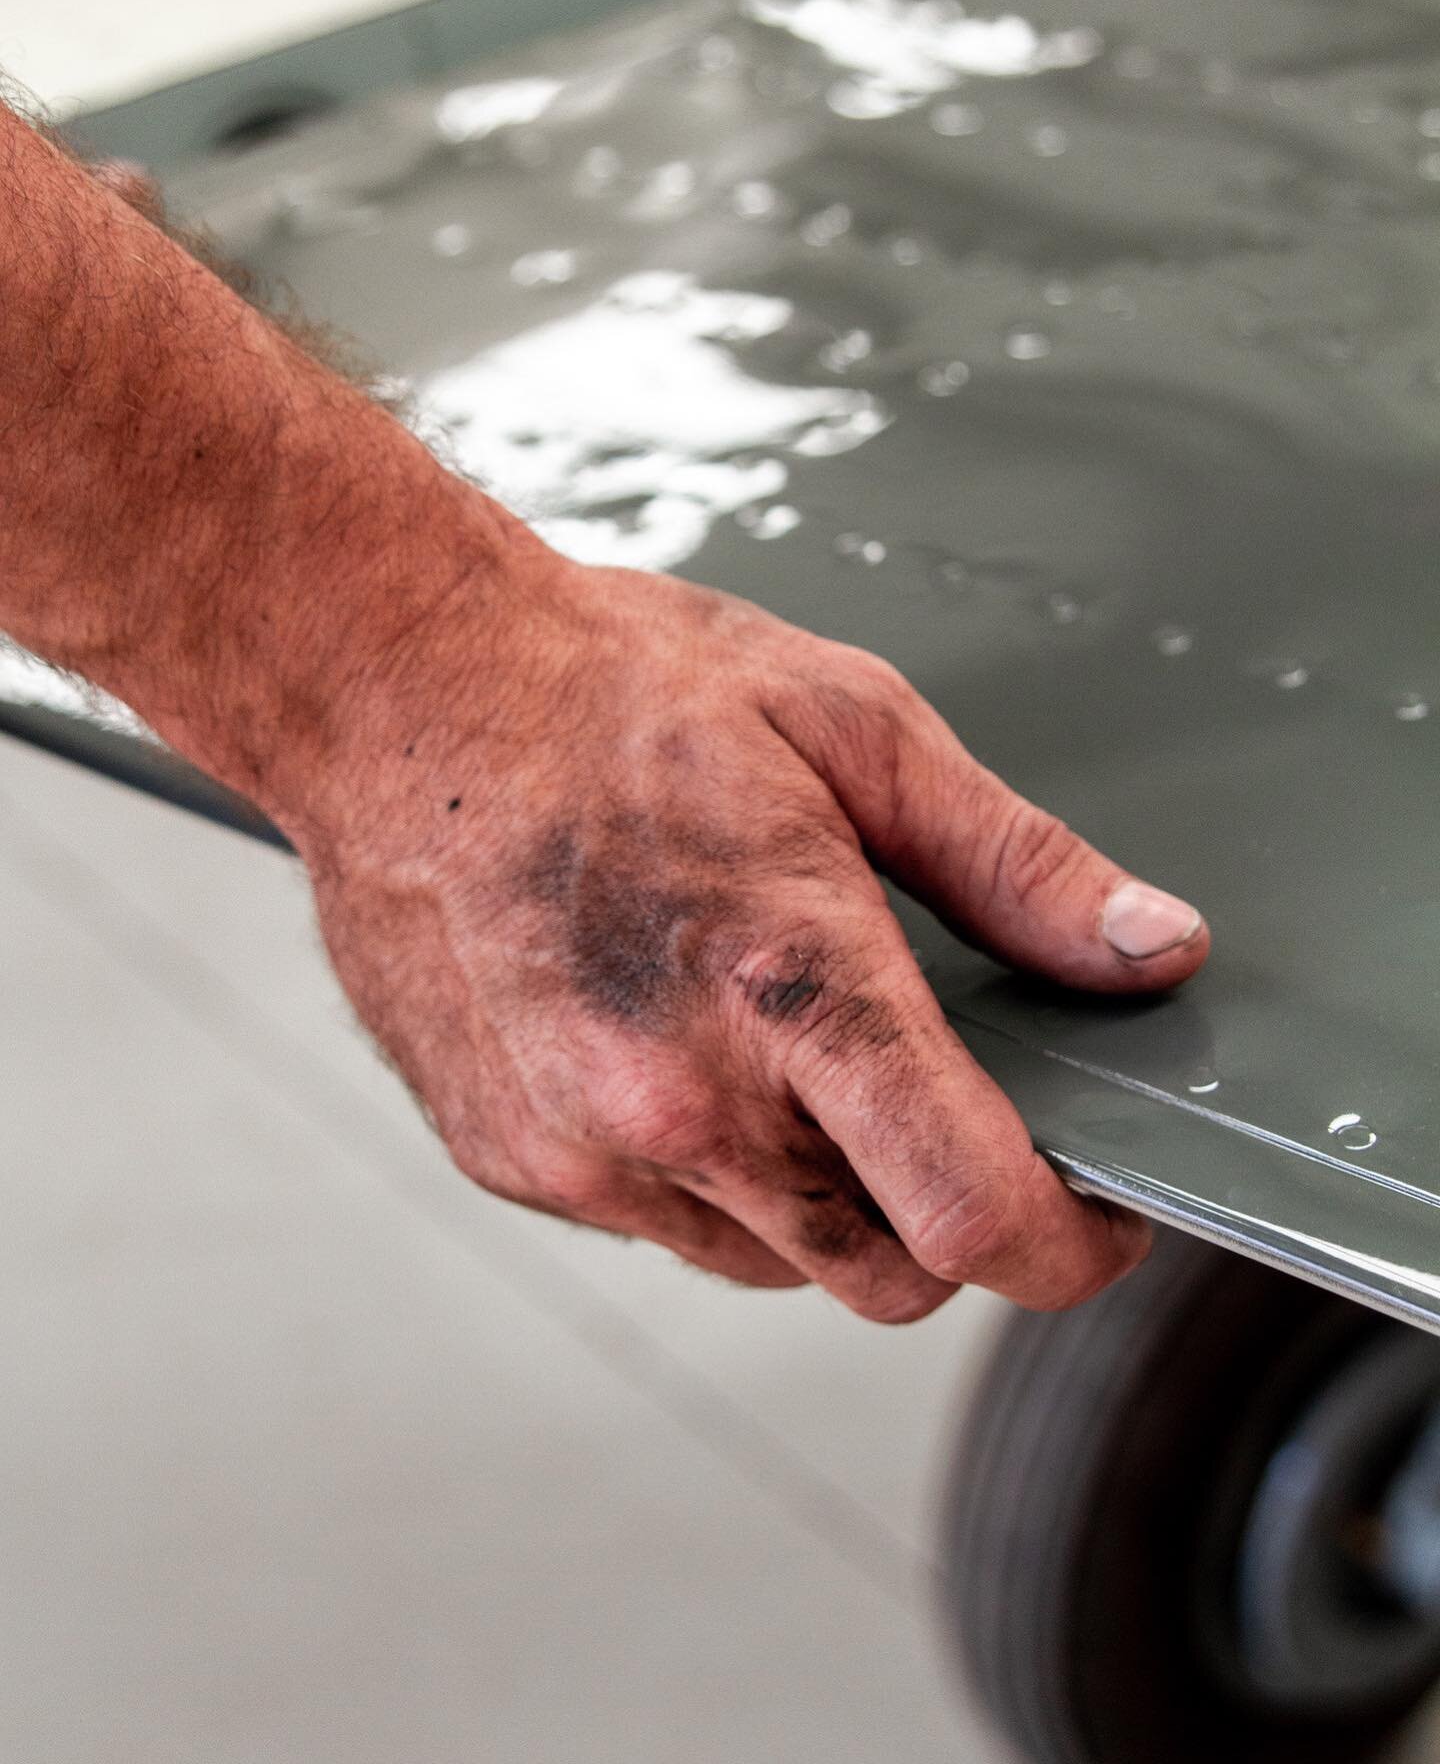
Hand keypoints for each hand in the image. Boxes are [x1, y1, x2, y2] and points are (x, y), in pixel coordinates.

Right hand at [293, 530, 1208, 1323]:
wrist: (396, 688)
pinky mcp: (510, 1161)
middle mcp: (676, 1101)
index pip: (969, 1211)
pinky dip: (711, 1179)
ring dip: (825, 1201)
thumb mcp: (852, 727)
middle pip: (887, 1273)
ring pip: (774, 1264)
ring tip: (792, 1054)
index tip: (1093, 1217)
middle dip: (950, 1217)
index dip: (1068, 1248)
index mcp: (786, 984)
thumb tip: (1151, 949)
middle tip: (946, 1106)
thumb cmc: (610, 688)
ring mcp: (581, 1147)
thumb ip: (1016, 864)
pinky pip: (662, 1228)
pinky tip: (682, 1052)